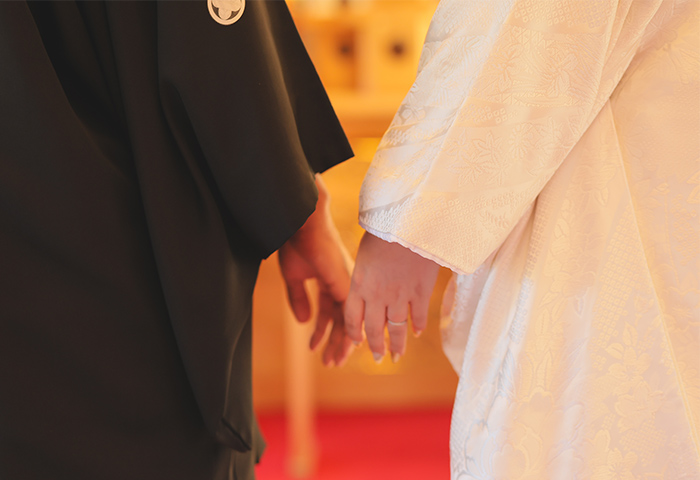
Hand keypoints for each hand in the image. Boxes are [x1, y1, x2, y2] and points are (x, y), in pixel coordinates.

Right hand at [278, 175, 353, 365]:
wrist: (302, 224)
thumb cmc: (296, 242)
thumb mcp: (294, 276)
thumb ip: (299, 299)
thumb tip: (303, 322)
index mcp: (332, 280)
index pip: (331, 312)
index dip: (324, 331)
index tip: (317, 348)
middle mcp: (343, 284)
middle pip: (342, 321)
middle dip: (335, 343)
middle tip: (330, 363)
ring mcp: (347, 285)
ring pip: (349, 322)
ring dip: (340, 343)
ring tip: (332, 362)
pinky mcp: (346, 286)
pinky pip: (350, 315)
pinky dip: (348, 333)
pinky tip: (343, 347)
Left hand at [344, 232, 439, 362]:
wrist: (408, 223)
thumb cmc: (384, 231)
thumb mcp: (365, 254)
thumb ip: (364, 274)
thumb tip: (366, 285)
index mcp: (359, 285)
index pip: (352, 318)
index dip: (354, 334)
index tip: (358, 343)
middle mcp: (377, 296)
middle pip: (374, 329)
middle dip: (375, 346)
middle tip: (378, 357)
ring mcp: (400, 296)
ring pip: (396, 329)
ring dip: (396, 345)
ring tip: (397, 356)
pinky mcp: (420, 292)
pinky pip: (418, 316)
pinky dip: (418, 327)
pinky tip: (418, 333)